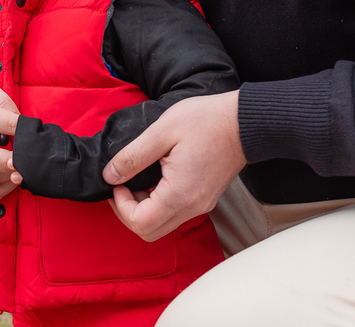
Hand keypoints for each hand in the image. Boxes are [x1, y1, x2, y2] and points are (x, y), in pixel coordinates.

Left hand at [105, 90, 244, 241]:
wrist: (245, 121)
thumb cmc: (206, 121)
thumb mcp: (161, 132)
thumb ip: (132, 157)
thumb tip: (109, 176)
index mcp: (180, 194)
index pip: (140, 223)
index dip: (120, 206)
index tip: (118, 181)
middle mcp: (192, 207)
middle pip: (149, 232)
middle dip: (128, 212)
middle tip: (122, 185)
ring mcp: (201, 205)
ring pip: (162, 226)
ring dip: (143, 210)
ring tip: (136, 181)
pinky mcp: (205, 199)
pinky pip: (175, 214)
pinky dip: (158, 205)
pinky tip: (154, 180)